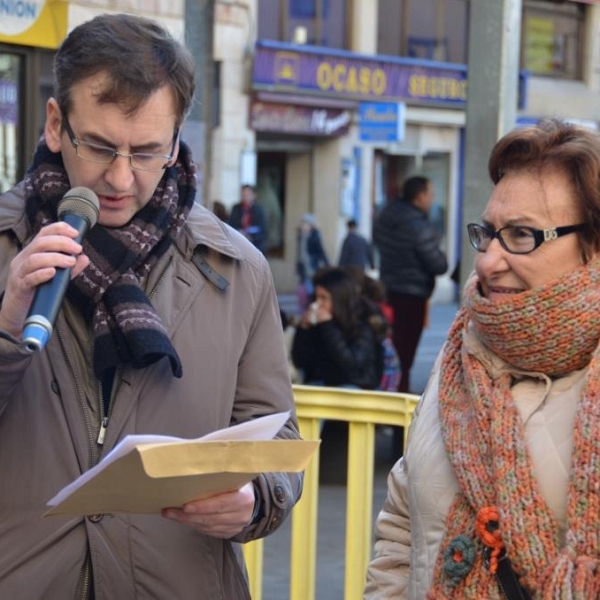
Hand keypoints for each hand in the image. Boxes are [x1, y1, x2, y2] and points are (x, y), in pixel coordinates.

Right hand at [0, 222, 88, 337]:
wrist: (17, 314)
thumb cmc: (36, 292)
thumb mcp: (55, 278)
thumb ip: (70, 268)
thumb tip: (84, 258)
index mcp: (31, 254)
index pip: (43, 234)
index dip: (59, 229)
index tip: (76, 233)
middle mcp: (23, 260)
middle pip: (40, 243)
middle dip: (61, 242)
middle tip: (78, 248)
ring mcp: (19, 274)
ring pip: (34, 259)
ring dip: (55, 258)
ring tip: (70, 262)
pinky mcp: (19, 288)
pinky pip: (29, 278)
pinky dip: (42, 274)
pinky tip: (53, 273)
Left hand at [161, 482, 255, 537]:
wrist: (255, 500)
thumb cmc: (240, 483)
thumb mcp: (236, 476)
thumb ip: (221, 475)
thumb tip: (196, 464)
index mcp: (244, 499)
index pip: (221, 504)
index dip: (203, 506)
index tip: (185, 505)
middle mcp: (241, 515)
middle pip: (210, 518)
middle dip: (187, 515)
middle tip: (169, 510)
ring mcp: (235, 527)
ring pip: (207, 526)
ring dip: (187, 521)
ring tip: (170, 513)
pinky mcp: (228, 534)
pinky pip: (208, 532)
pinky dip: (194, 526)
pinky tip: (183, 519)